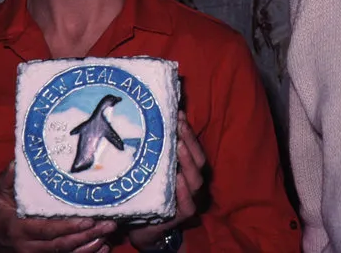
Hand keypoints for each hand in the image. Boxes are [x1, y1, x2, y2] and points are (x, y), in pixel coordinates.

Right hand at [0, 162, 116, 252]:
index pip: (48, 229)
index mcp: (20, 228)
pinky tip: (103, 247)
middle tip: (109, 224)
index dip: (69, 226)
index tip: (89, 218)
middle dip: (87, 235)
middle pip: (62, 243)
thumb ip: (10, 178)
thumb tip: (20, 160)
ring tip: (109, 234)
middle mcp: (29, 245)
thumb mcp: (0, 194)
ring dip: (90, 245)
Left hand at [127, 112, 207, 250]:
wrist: (142, 226)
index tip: (179, 114)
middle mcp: (192, 182)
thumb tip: (150, 119)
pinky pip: (188, 204)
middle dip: (189, 141)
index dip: (189, 131)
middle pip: (198, 160)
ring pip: (196, 181)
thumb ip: (157, 150)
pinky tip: (178, 178)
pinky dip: (184, 191)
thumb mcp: (153, 168)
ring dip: (188, 162)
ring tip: (179, 146)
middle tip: (178, 125)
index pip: (194, 147)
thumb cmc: (148, 191)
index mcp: (188, 170)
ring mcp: (190, 199)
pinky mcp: (182, 215)